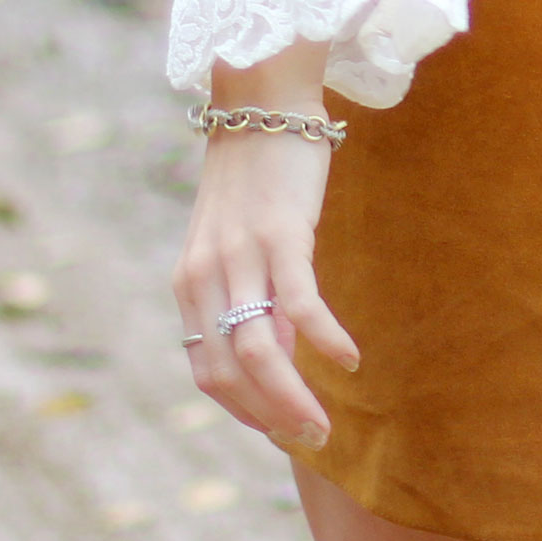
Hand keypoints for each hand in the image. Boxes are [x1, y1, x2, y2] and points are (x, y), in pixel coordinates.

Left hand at [171, 45, 360, 451]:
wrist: (262, 101)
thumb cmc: (256, 175)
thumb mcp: (238, 243)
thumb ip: (249, 298)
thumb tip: (283, 358)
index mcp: (191, 283)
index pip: (208, 372)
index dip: (243, 411)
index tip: (281, 429)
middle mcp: (207, 275)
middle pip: (230, 373)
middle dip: (270, 417)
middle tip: (312, 439)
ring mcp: (242, 256)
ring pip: (260, 351)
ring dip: (293, 398)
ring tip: (326, 422)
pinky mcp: (281, 233)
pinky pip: (301, 304)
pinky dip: (324, 340)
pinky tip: (350, 360)